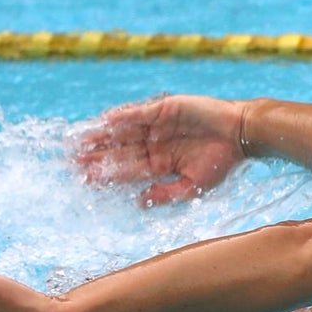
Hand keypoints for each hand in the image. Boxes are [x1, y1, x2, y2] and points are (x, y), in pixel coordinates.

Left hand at [76, 94, 246, 205]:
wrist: (241, 134)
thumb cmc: (222, 162)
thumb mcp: (194, 186)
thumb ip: (166, 194)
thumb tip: (138, 203)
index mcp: (160, 165)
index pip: (126, 171)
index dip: (105, 174)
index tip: (83, 179)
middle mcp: (154, 145)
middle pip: (119, 151)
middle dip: (95, 155)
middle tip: (70, 160)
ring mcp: (157, 126)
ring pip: (123, 131)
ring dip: (101, 135)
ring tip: (79, 140)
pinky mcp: (164, 109)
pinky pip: (138, 113)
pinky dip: (122, 117)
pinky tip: (104, 121)